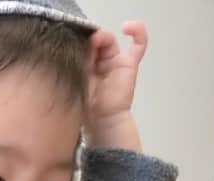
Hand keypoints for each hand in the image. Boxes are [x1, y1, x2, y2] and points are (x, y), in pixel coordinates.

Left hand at [85, 21, 146, 149]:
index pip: (83, 45)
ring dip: (103, 38)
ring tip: (97, 43)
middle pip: (96, 41)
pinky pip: (138, 44)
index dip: (80, 41)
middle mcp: (100, 61)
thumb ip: (80, 60)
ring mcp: (115, 62)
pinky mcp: (129, 64)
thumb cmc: (86, 104)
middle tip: (86, 46)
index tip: (75, 43)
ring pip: (110, 41)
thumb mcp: (77, 78)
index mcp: (85, 65)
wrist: (102, 120)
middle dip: (90, 41)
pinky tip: (127, 27)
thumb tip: (85, 42)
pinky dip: (137, 32)